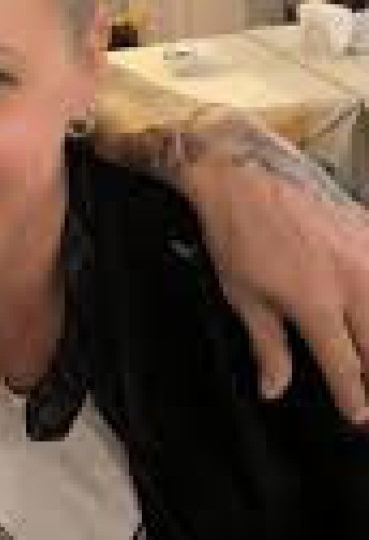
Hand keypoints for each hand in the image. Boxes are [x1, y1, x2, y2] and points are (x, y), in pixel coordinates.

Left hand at [180, 113, 368, 425]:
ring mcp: (368, 253)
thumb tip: (274, 388)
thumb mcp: (243, 297)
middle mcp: (352, 280)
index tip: (358, 417)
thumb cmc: (237, 235)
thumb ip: (267, 346)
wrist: (244, 175)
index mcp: (316, 303)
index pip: (346, 365)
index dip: (355, 398)